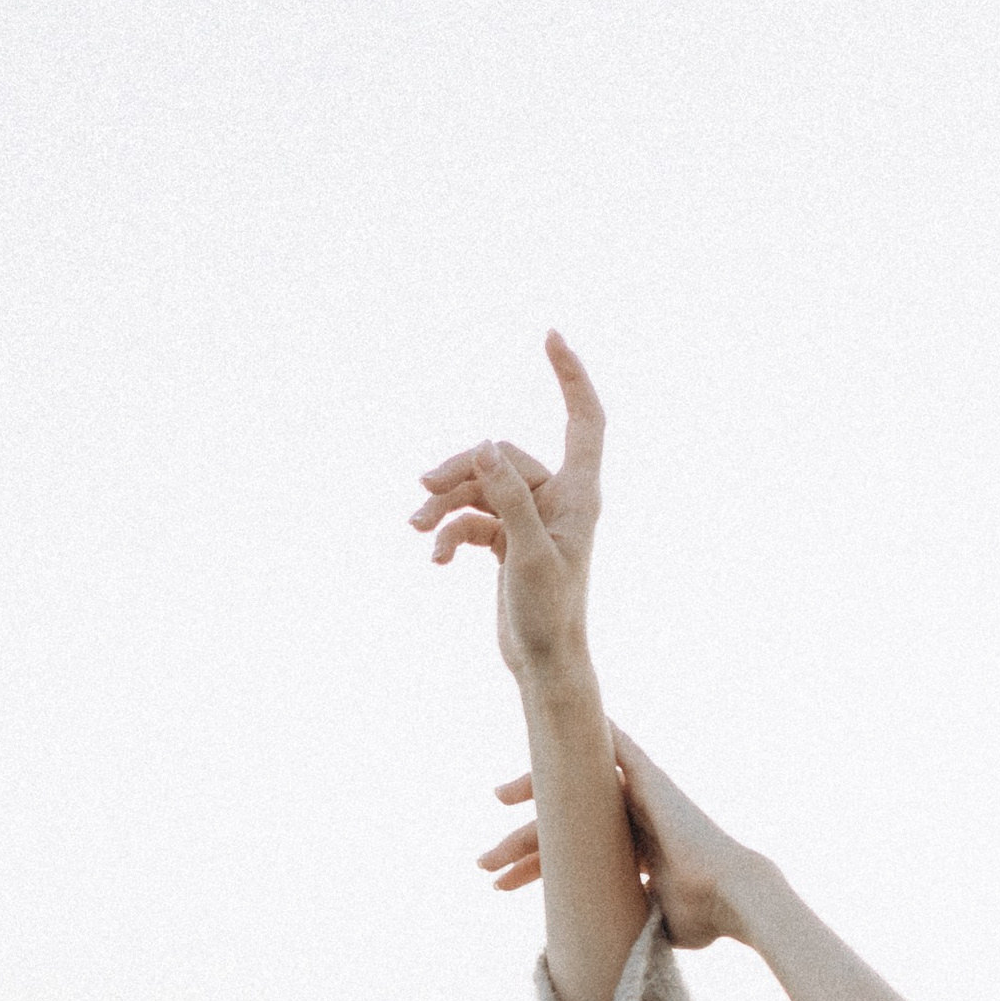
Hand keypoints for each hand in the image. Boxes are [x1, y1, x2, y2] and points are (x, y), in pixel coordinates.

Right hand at [411, 332, 605, 680]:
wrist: (543, 663)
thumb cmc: (550, 614)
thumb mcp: (528, 554)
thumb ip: (508, 497)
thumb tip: (484, 445)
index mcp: (579, 494)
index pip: (584, 419)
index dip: (571, 376)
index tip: (551, 337)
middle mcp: (557, 499)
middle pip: (501, 457)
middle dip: (459, 472)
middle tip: (423, 490)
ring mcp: (530, 518)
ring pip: (479, 487)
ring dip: (444, 505)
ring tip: (415, 527)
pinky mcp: (507, 540)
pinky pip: (471, 519)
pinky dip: (450, 533)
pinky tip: (435, 561)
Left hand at [479, 726, 783, 952]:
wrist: (730, 895)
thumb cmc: (702, 919)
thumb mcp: (653, 928)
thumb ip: (632, 928)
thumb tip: (610, 953)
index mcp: (637, 853)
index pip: (572, 855)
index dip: (535, 868)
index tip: (500, 885)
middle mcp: (637, 820)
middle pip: (564, 824)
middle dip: (520, 844)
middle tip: (484, 862)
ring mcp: (643, 796)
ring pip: (574, 787)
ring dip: (534, 790)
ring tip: (497, 799)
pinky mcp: (649, 777)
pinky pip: (611, 745)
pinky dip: (583, 730)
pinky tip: (550, 727)